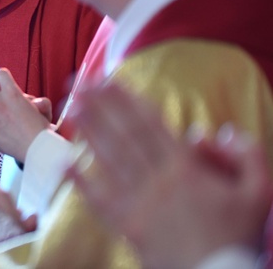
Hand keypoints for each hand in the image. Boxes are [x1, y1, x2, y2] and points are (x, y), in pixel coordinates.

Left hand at [66, 83, 272, 267]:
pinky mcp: (128, 226)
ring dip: (90, 131)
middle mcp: (159, 180)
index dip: (128, 101)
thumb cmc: (238, 236)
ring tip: (73, 108)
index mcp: (188, 168)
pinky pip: (100, 201)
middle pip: (126, 135)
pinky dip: (81, 182)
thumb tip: (217, 130)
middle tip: (82, 83)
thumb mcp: (258, 193)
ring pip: (110, 160)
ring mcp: (141, 203)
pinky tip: (64, 164)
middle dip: (103, 106)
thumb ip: (246, 156)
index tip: (110, 81)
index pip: (152, 125)